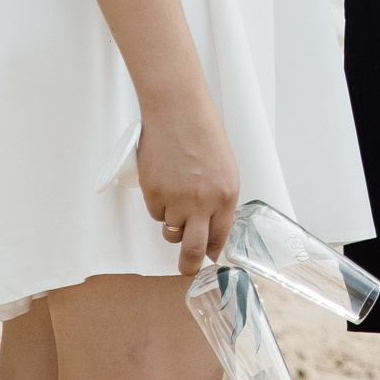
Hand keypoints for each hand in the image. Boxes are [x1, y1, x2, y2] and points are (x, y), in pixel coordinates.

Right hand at [136, 98, 238, 274]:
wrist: (177, 111)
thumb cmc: (203, 134)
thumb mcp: (224, 169)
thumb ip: (219, 200)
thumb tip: (210, 229)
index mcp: (226, 195)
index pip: (220, 238)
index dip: (212, 252)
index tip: (208, 258)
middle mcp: (202, 202)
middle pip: (193, 250)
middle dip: (190, 266)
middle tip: (188, 269)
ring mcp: (176, 199)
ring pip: (170, 230)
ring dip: (172, 223)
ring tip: (176, 196)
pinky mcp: (153, 193)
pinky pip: (155, 213)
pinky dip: (158, 204)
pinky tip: (164, 181)